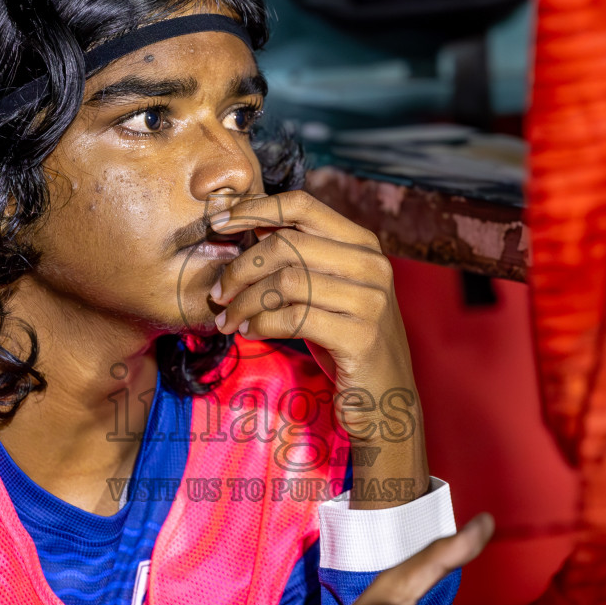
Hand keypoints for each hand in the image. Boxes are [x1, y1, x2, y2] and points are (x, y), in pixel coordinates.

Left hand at [209, 189, 409, 391]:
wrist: (386, 399)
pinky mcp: (361, 337)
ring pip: (286, 281)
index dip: (255, 208)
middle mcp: (372, 266)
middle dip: (241, 267)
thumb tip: (254, 228)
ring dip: (245, 301)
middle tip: (218, 292)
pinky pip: (294, 318)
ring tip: (230, 319)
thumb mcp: (330, 291)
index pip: (302, 206)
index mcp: (363, 245)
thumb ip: (303, 259)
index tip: (220, 222)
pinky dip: (262, 325)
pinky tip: (250, 333)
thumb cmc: (347, 341)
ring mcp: (371, 301)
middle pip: (287, 243)